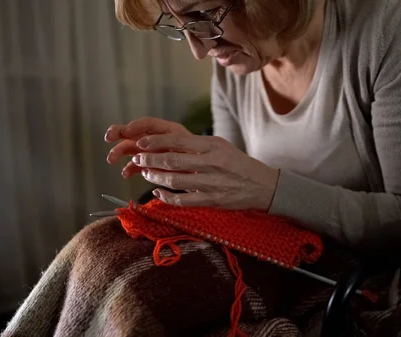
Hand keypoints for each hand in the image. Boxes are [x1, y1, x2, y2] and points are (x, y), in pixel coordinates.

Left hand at [105, 117, 279, 210]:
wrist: (263, 186)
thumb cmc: (239, 163)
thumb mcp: (222, 146)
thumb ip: (198, 145)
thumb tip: (168, 142)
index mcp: (214, 146)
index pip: (178, 141)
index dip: (156, 142)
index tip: (141, 143)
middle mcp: (212, 163)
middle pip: (172, 161)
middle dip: (150, 160)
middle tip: (137, 158)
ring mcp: (211, 184)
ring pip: (174, 181)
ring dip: (155, 177)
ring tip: (146, 173)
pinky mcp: (211, 201)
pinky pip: (182, 200)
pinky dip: (165, 196)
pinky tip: (157, 191)